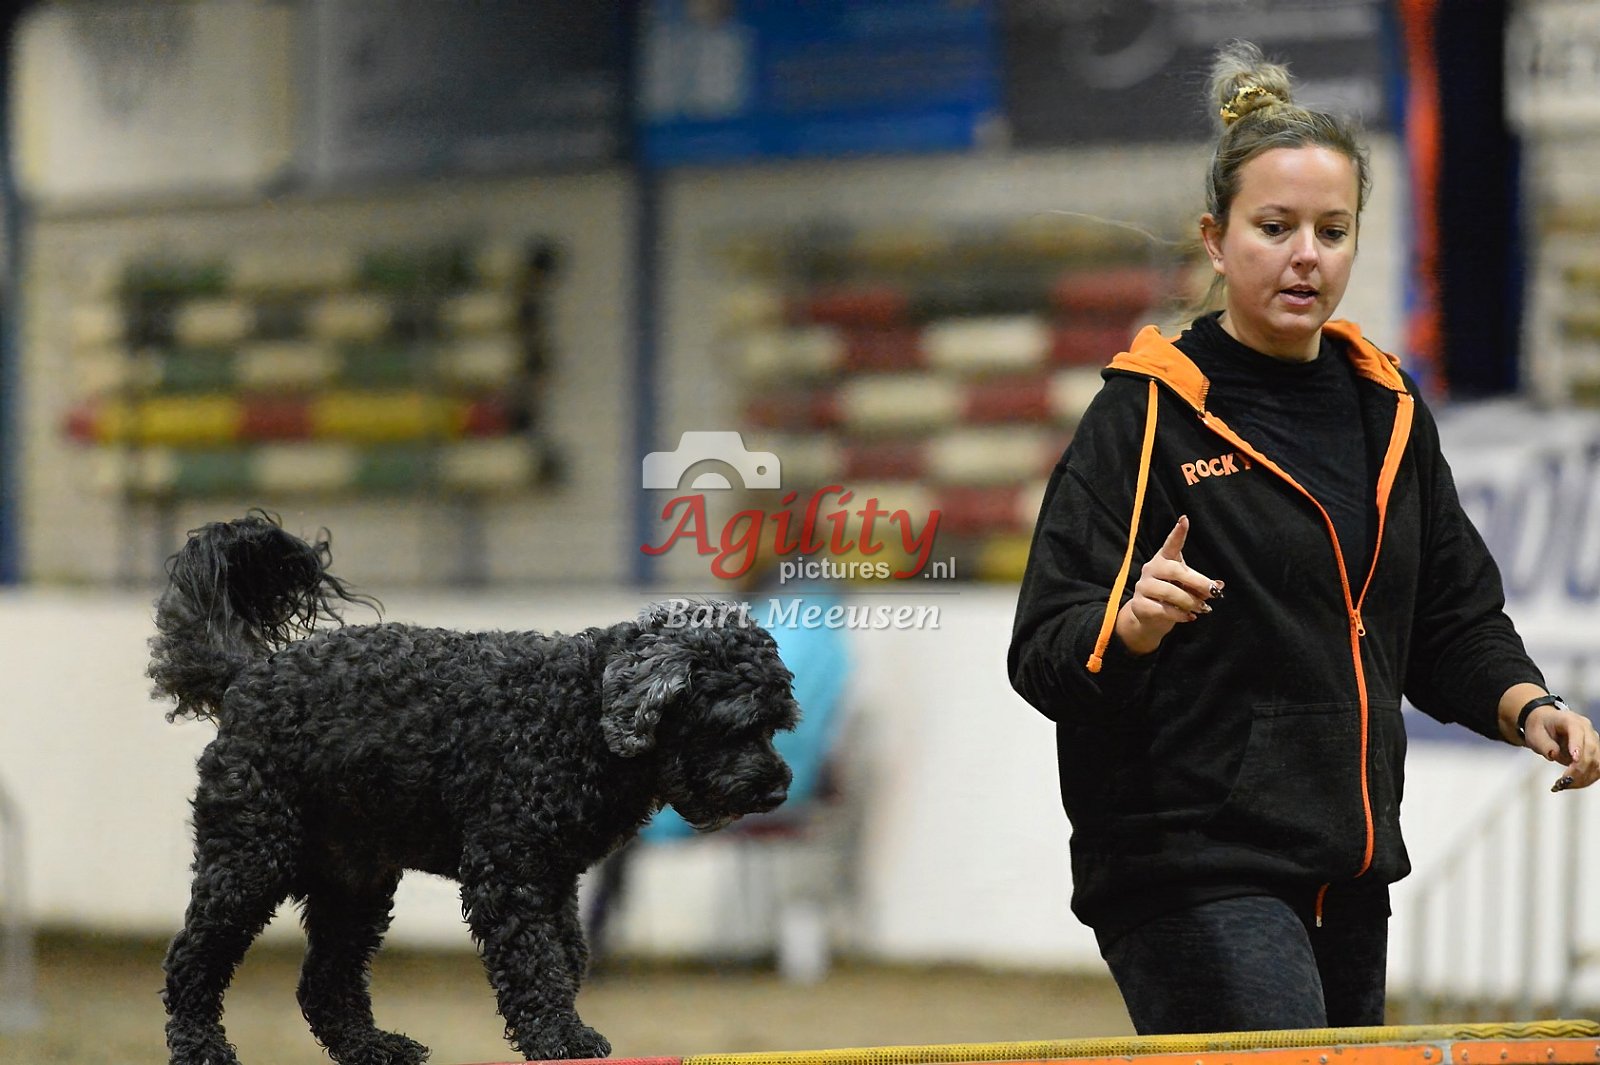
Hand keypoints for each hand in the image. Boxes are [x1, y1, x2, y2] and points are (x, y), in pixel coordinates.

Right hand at [1114, 515, 1223, 655]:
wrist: (1149, 619)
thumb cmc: (1172, 597)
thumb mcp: (1188, 588)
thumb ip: (1202, 586)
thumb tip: (1218, 586)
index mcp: (1164, 559)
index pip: (1170, 544)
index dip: (1178, 533)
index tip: (1185, 520)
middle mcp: (1151, 569)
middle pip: (1174, 570)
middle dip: (1197, 582)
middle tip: (1213, 592)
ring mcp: (1143, 586)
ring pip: (1169, 592)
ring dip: (1190, 601)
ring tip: (1202, 608)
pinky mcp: (1139, 604)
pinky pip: (1163, 609)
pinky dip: (1180, 615)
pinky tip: (1189, 617)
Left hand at [1523, 703, 1599, 791]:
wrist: (1546, 723)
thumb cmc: (1540, 727)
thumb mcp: (1534, 734)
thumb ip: (1544, 744)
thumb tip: (1554, 754)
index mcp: (1570, 720)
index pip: (1577, 732)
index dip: (1577, 746)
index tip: (1574, 760)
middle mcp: (1587, 730)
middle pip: (1591, 750)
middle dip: (1579, 769)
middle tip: (1564, 782)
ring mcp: (1594, 741)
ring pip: (1597, 762)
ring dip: (1584, 777)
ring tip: (1565, 785)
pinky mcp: (1595, 753)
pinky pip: (1597, 769)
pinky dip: (1587, 779)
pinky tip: (1574, 784)